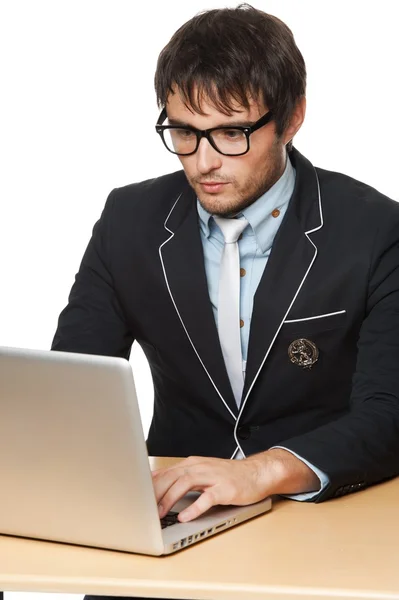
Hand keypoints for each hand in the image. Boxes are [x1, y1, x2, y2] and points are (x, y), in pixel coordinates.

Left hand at [152, 448, 319, 521]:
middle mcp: (200, 467)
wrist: (256, 473)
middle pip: (171, 476)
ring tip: (159, 513)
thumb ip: (180, 478)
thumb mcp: (201, 473)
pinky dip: (193, 508)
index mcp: (192, 464)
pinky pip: (206, 498)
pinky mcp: (225, 489)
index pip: (165, 473)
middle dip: (154, 492)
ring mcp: (213, 477)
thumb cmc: (227, 476)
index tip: (134, 497)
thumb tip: (156, 484)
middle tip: (141, 508)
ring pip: (185, 484)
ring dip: (169, 498)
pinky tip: (184, 517)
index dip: (148, 485)